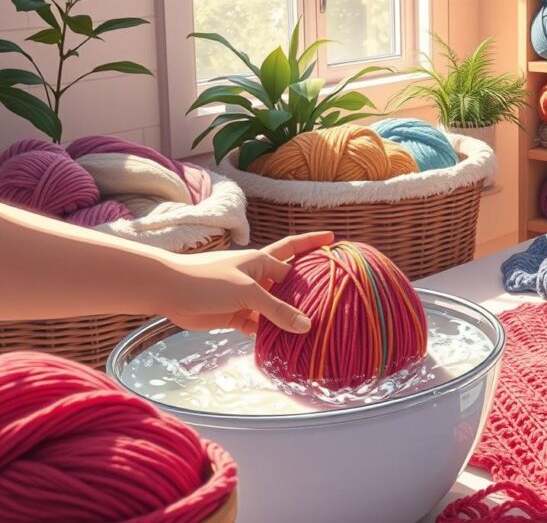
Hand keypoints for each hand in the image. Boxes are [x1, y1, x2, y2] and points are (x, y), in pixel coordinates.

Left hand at [157, 231, 333, 334]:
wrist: (168, 290)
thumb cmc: (208, 280)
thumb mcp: (248, 292)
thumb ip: (277, 310)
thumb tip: (306, 326)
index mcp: (263, 262)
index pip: (295, 258)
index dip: (315, 253)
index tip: (336, 244)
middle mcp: (258, 277)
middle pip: (290, 282)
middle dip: (309, 288)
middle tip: (335, 294)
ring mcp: (247, 297)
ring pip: (276, 308)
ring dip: (290, 318)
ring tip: (317, 329)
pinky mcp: (236, 316)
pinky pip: (260, 326)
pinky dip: (271, 334)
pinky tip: (286, 344)